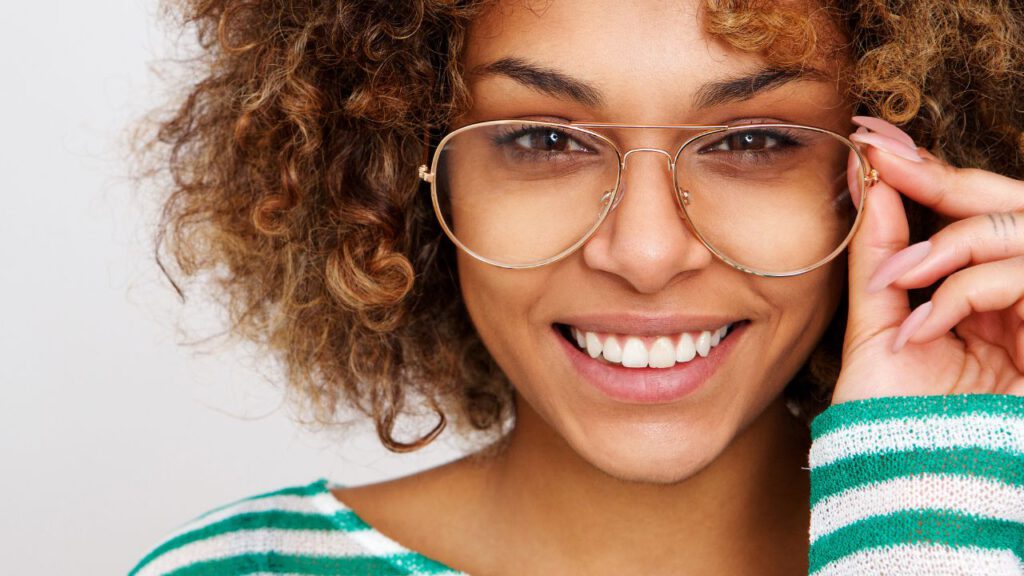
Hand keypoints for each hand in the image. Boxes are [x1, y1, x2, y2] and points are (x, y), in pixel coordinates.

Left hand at [832, 116, 1023, 403]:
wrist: (912, 480)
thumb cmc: (897, 414)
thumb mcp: (879, 324)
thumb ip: (883, 258)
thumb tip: (875, 188)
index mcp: (979, 289)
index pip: (966, 212)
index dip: (926, 171)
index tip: (871, 137)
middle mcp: (1017, 294)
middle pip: (1007, 204)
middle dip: (942, 177)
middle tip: (878, 155)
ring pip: (1019, 232)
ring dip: (950, 249)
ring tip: (899, 283)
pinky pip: (1022, 279)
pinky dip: (967, 293)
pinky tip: (921, 328)